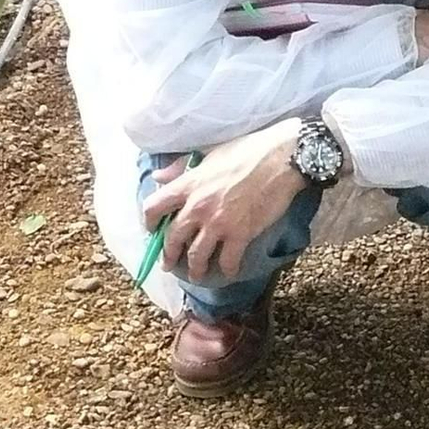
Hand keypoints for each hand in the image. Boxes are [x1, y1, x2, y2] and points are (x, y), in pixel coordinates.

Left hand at [144, 119, 305, 281]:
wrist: (280, 160)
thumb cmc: (246, 151)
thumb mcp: (208, 153)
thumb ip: (181, 168)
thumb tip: (159, 177)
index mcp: (187, 184)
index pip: (154, 207)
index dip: (148, 222)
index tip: (151, 230)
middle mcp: (197, 207)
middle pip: (173, 237)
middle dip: (169, 254)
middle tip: (169, 264)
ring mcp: (218, 223)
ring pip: (197, 254)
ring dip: (195, 269)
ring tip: (196, 276)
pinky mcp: (241, 234)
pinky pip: (228, 259)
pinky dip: (227, 269)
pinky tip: (228, 273)